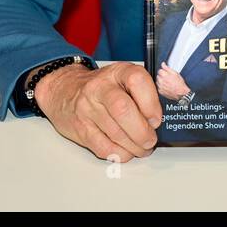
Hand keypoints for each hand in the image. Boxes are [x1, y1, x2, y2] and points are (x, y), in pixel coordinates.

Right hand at [34, 62, 161, 161]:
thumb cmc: (102, 88)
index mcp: (117, 72)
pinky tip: (126, 151)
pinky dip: (120, 154)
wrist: (64, 91)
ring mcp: (87, 108)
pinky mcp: (80, 128)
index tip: (156, 119)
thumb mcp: (122, 78)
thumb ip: (142, 93)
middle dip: (142, 132)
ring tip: (142, 148)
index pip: (137, 80)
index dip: (151, 103)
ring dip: (134, 147)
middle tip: (151, 140)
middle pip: (123, 110)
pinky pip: (104, 147)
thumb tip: (161, 120)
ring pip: (115, 133)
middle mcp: (100, 88)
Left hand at [155, 62, 191, 100]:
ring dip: (161, 81)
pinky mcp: (160, 91)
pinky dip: (161, 86)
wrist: (181, 93)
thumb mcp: (175, 73)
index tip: (166, 72)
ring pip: (158, 81)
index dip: (164, 71)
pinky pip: (158, 87)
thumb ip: (167, 68)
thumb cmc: (179, 84)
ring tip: (168, 82)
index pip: (159, 70)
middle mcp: (161, 81)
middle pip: (158, 75)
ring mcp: (160, 87)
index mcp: (164, 75)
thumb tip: (163, 64)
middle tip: (168, 78)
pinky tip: (166, 86)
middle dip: (162, 76)